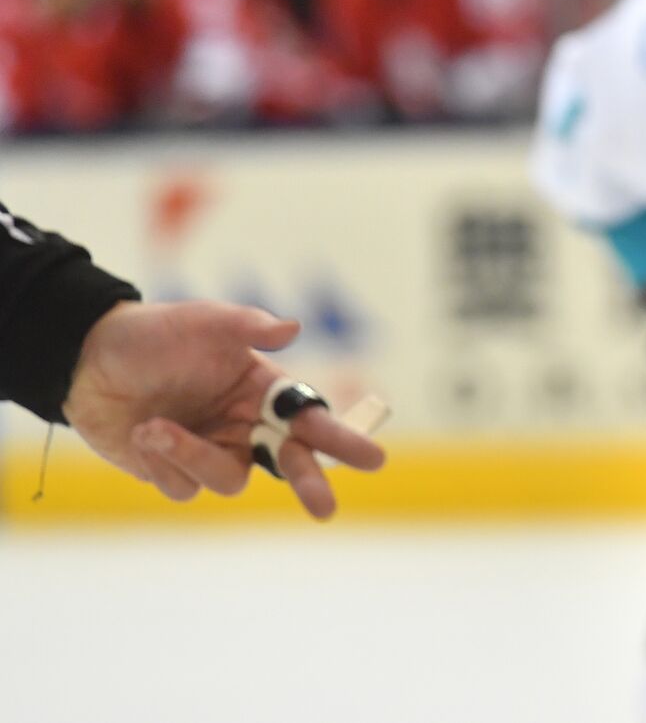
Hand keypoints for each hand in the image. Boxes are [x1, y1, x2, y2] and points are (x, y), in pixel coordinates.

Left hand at [62, 300, 384, 517]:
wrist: (86, 360)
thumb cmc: (153, 335)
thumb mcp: (202, 321)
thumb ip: (247, 325)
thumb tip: (293, 327)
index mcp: (262, 390)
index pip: (311, 418)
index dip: (343, 438)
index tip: (373, 459)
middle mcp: (244, 425)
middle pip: (290, 464)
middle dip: (310, 485)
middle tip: (325, 510)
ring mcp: (211, 450)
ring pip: (227, 479)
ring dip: (192, 457)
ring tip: (154, 427)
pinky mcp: (173, 470)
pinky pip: (182, 487)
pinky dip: (162, 461)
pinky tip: (142, 433)